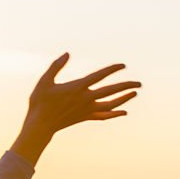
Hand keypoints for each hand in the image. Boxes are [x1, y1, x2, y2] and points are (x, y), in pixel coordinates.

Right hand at [12, 53, 140, 164]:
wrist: (40, 125)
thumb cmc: (40, 102)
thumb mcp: (45, 81)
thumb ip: (56, 66)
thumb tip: (67, 53)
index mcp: (77, 87)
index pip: (100, 76)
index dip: (112, 69)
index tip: (123, 66)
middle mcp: (85, 98)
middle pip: (111, 91)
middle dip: (126, 86)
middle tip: (139, 83)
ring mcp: (87, 109)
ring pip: (111, 104)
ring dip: (124, 99)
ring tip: (134, 93)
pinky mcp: (85, 117)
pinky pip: (103, 116)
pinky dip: (115, 114)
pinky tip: (124, 112)